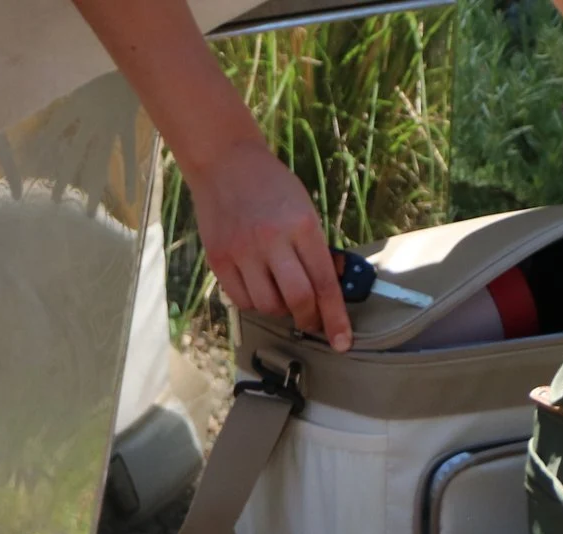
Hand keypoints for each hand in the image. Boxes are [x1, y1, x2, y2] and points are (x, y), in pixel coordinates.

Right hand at [182, 139, 352, 351]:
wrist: (225, 164)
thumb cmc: (272, 186)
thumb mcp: (304, 209)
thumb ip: (316, 247)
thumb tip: (332, 285)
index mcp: (302, 226)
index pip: (324, 283)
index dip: (336, 317)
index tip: (343, 341)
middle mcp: (272, 240)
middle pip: (297, 299)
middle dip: (310, 319)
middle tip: (312, 323)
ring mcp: (242, 252)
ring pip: (267, 305)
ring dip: (280, 309)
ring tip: (281, 293)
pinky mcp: (219, 260)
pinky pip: (241, 299)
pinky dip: (255, 302)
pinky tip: (259, 288)